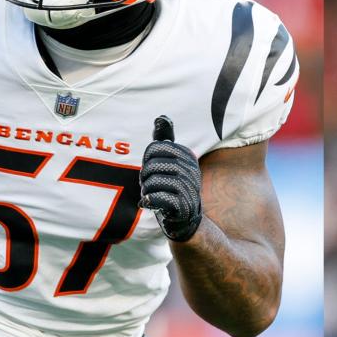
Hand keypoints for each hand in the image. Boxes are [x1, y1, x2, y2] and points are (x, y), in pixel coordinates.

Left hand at [140, 116, 202, 241]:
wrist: (184, 218)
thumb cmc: (172, 187)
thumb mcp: (170, 161)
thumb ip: (165, 140)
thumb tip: (161, 117)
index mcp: (186, 155)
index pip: (154, 147)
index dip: (146, 160)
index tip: (152, 170)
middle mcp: (191, 169)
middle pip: (151, 165)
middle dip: (144, 177)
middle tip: (149, 186)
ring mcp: (188, 187)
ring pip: (152, 182)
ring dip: (146, 191)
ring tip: (151, 195)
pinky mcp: (183, 205)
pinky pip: (157, 197)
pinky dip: (149, 201)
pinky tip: (149, 204)